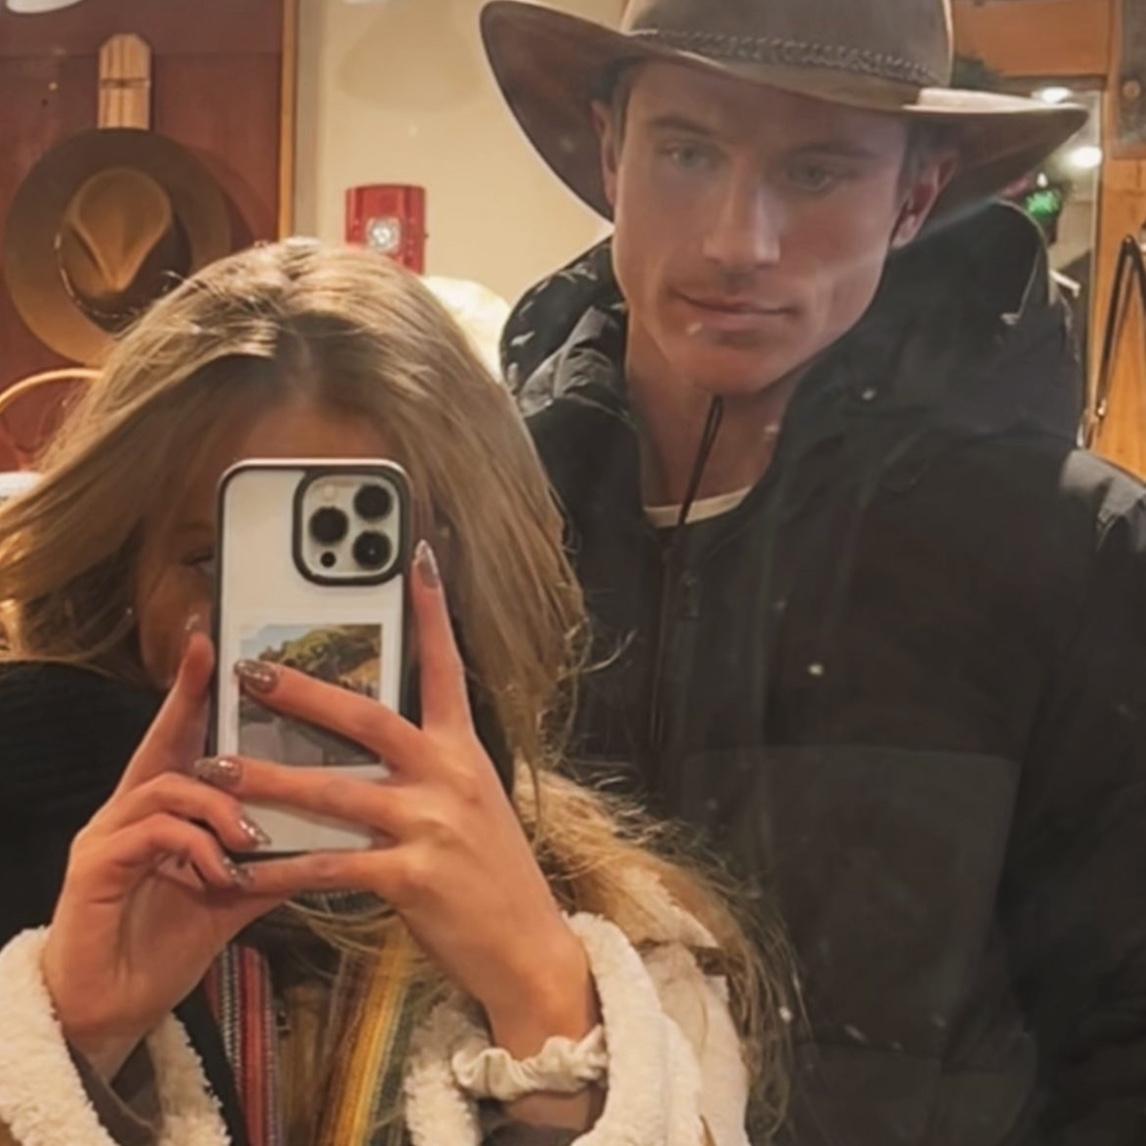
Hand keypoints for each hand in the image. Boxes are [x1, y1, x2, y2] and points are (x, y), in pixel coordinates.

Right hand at [41, 633, 284, 1078]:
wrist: (110, 1011)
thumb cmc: (167, 944)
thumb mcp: (233, 896)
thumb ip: (272, 861)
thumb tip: (331, 839)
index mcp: (164, 811)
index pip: (181, 740)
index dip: (193, 693)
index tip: (212, 644)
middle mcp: (130, 810)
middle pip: (164, 743)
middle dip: (190, 701)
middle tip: (220, 663)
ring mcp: (107, 836)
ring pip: (167, 787)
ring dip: (219, 806)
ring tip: (253, 834)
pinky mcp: (94, 869)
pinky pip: (152, 837)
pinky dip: (195, 848)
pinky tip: (222, 872)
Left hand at [204, 542, 598, 1054]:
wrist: (527, 945)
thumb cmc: (494, 874)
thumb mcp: (474, 805)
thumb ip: (430, 769)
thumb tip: (376, 743)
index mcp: (464, 753)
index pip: (446, 670)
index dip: (431, 614)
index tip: (416, 562)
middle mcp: (448, 777)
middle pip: (368, 718)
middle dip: (304, 692)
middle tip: (250, 670)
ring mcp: (430, 825)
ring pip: (335, 790)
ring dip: (268, 777)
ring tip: (213, 766)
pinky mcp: (411, 877)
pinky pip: (329, 867)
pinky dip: (280, 868)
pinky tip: (240, 867)